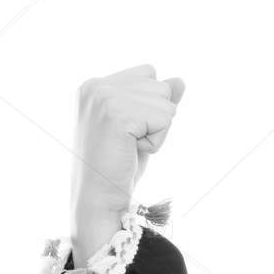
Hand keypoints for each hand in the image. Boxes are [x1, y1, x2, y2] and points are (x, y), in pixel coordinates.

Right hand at [71, 64, 185, 216]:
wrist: (98, 199)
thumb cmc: (117, 167)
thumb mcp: (140, 128)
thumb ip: (156, 101)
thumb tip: (180, 80)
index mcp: (94, 85)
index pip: (149, 73)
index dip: (149, 106)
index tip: (127, 132)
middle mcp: (96, 86)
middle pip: (160, 86)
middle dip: (155, 119)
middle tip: (128, 143)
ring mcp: (104, 97)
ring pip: (166, 103)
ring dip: (156, 131)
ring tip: (129, 147)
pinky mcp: (117, 113)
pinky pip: (165, 120)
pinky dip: (156, 141)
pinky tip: (131, 151)